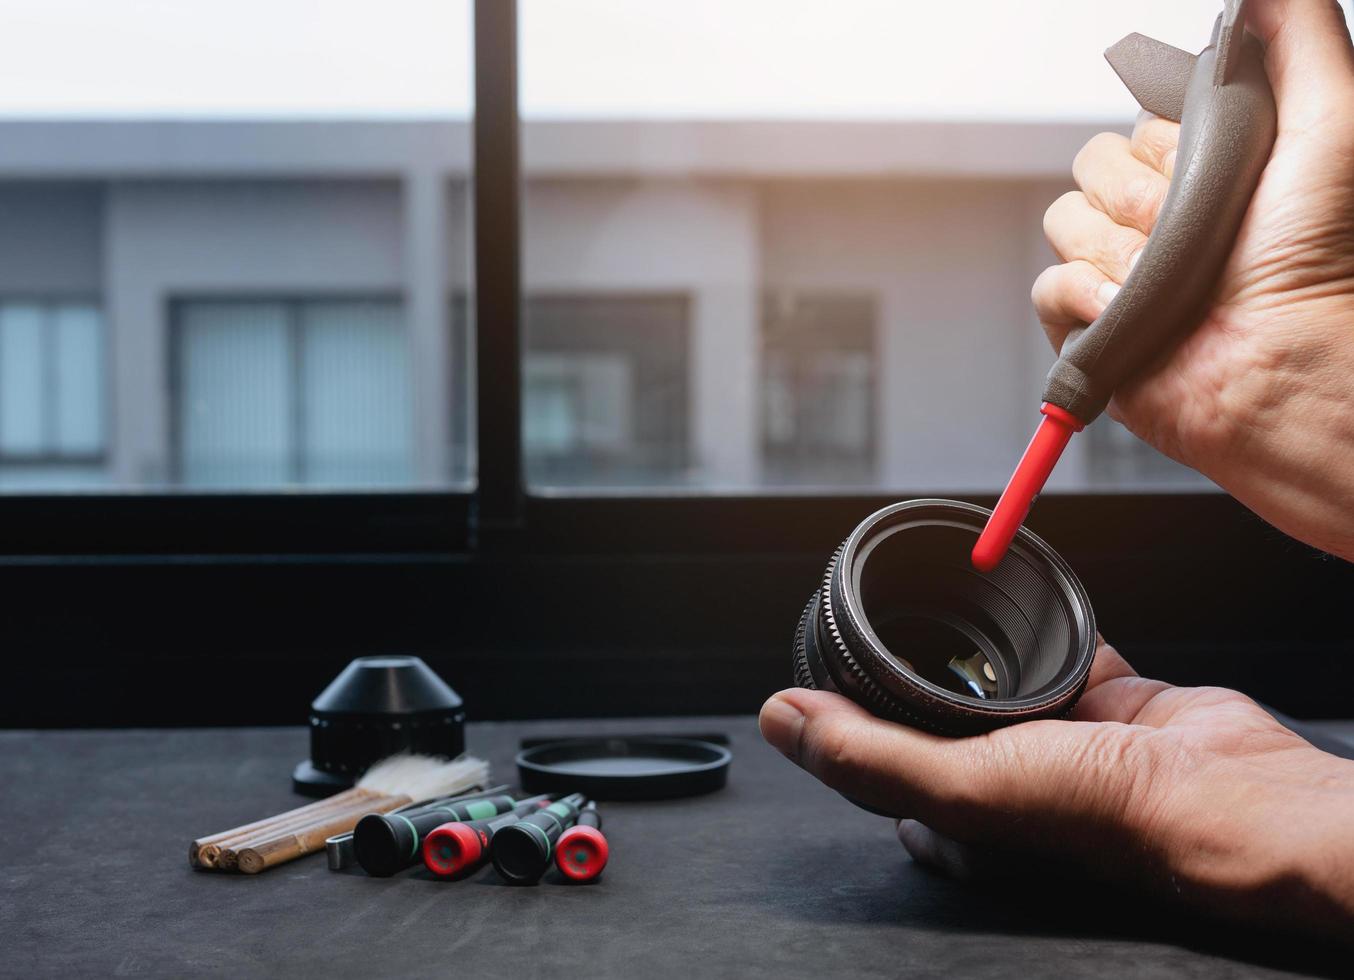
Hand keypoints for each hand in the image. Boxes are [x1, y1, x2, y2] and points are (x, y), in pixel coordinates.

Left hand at [759, 640, 1353, 940]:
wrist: (1223, 788)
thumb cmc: (1102, 812)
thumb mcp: (959, 787)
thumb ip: (866, 755)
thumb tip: (781, 720)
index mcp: (957, 812)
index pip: (877, 768)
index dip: (844, 730)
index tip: (816, 682)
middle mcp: (999, 775)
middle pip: (929, 714)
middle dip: (903, 677)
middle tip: (868, 628)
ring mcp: (1050, 732)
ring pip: (989, 676)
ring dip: (967, 642)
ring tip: (928, 602)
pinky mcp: (1098, 692)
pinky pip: (1053, 644)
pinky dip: (1036, 618)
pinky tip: (1012, 589)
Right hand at [1034, 0, 1353, 561]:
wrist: (1282, 366)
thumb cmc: (1317, 258)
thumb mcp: (1332, 123)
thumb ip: (1299, 39)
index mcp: (1208, 169)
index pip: (1142, 119)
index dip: (1168, 140)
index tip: (1209, 166)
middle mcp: (1160, 218)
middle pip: (1093, 163)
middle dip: (1140, 196)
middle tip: (1190, 230)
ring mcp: (1121, 272)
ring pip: (1066, 219)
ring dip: (1117, 250)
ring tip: (1168, 282)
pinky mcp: (1090, 324)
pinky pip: (1049, 284)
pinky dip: (1085, 297)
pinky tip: (1130, 311)